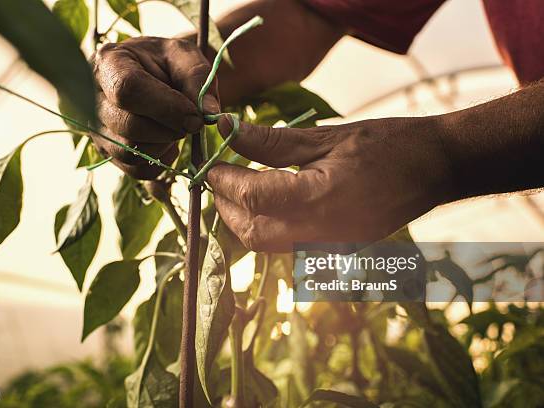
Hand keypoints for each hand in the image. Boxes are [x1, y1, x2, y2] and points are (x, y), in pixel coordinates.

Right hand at [91, 37, 219, 178]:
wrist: (154, 74)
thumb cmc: (167, 62)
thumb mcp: (185, 56)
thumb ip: (198, 78)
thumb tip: (209, 113)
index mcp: (109, 61)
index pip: (128, 89)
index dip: (166, 108)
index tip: (195, 116)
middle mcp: (92, 97)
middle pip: (128, 126)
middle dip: (169, 130)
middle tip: (191, 123)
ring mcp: (96, 128)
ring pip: (130, 153)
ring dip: (164, 145)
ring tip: (176, 127)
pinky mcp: (107, 152)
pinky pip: (136, 170)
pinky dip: (160, 161)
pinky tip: (168, 142)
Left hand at [207, 115, 452, 251]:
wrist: (438, 168)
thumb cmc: (389, 144)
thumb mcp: (327, 136)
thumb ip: (272, 141)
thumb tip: (228, 130)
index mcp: (320, 199)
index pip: (252, 198)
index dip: (224, 180)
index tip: (212, 162)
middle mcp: (322, 232)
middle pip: (251, 234)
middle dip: (225, 208)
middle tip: (218, 177)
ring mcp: (331, 246)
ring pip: (266, 245)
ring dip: (243, 220)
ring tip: (237, 189)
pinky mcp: (336, 249)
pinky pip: (287, 246)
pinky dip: (267, 227)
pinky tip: (267, 202)